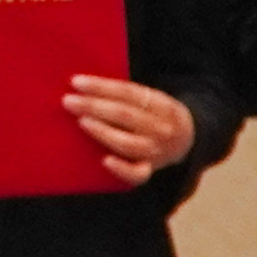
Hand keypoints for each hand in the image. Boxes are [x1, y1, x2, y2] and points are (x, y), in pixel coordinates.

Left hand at [66, 72, 196, 188]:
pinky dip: (122, 169)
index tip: (76, 82)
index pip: (128, 92)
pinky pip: (138, 174)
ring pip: (128, 143)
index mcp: (161, 104)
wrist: (187, 139)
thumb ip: (125, 94)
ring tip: (81, 122)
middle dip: (94, 106)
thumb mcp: (151, 99)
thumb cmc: (154, 114)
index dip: (101, 87)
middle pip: (125, 115)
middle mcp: (161, 127)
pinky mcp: (151, 169)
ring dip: (102, 131)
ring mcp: (157, 150)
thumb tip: (84, 86)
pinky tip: (105, 161)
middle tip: (69, 101)